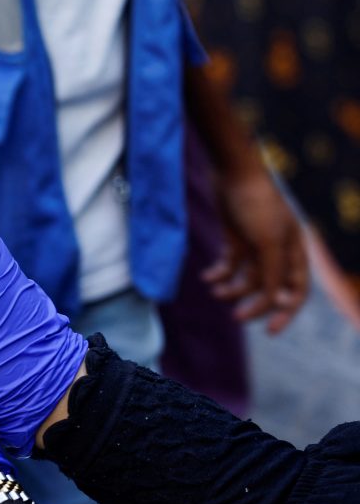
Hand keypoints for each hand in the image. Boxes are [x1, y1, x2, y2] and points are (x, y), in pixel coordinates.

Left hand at [204, 168, 307, 333]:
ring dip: (232, 289)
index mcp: (295, 251)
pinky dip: (218, 273)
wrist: (233, 172)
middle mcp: (278, 250)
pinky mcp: (236, 236)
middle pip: (270, 289)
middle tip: (236, 317)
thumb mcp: (268, 241)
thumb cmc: (256, 204)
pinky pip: (229, 264)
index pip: (297, 290)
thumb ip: (272, 272)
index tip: (269, 331)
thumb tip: (272, 301)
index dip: (286, 313)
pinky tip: (206, 277)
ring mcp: (256, 244)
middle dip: (254, 304)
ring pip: (246, 278)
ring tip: (215, 291)